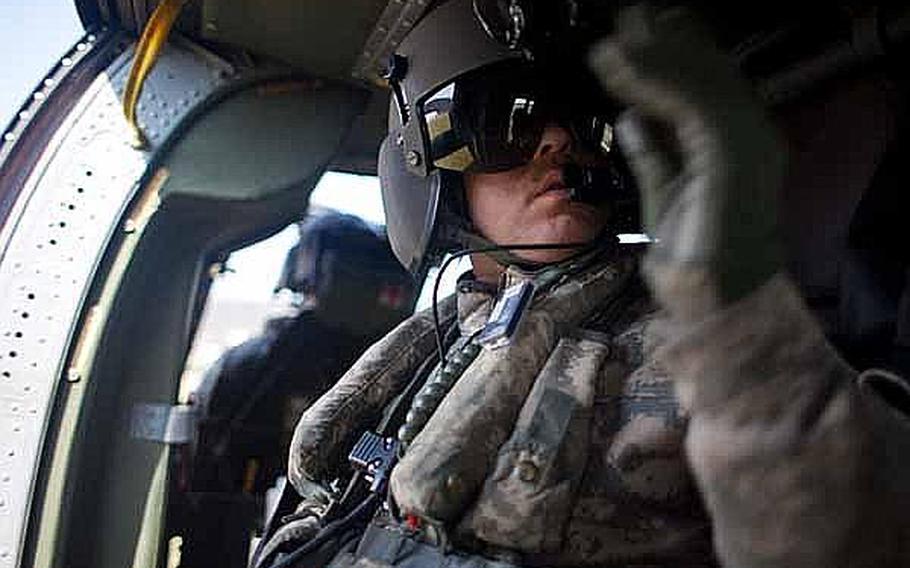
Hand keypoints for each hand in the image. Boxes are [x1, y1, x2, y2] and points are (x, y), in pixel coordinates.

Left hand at [589, 7, 784, 318]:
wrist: (714, 297)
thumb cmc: (696, 255)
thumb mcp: (665, 192)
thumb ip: (653, 153)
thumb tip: (633, 118)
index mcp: (736, 145)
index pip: (705, 88)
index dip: (671, 59)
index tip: (631, 42)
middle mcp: (750, 136)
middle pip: (706, 74)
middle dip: (663, 45)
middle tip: (625, 21)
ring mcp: (746, 142)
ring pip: (699, 82)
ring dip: (654, 57)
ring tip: (613, 43)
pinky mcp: (730, 154)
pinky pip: (691, 104)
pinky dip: (656, 83)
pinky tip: (624, 70)